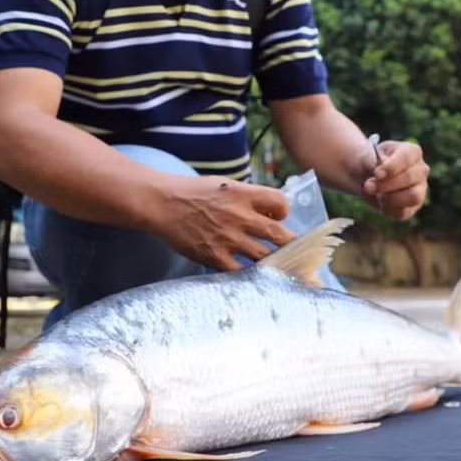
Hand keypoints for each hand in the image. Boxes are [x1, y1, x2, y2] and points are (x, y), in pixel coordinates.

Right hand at [152, 176, 297, 270]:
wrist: (162, 203)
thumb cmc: (192, 192)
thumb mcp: (224, 185)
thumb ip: (246, 198)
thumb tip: (268, 213)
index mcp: (243, 194)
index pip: (281, 204)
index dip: (283, 213)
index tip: (279, 219)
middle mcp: (239, 215)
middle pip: (279, 235)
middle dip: (291, 245)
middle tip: (298, 253)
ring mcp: (227, 238)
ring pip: (264, 256)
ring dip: (274, 263)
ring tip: (280, 268)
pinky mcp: (214, 256)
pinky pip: (240, 271)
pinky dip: (249, 274)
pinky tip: (252, 275)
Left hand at [362, 140, 427, 219]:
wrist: (368, 176)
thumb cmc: (371, 163)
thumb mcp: (367, 157)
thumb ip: (371, 162)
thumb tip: (379, 174)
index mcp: (412, 152)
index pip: (408, 157)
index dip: (392, 167)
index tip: (377, 174)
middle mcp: (421, 169)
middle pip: (409, 178)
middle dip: (385, 185)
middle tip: (368, 186)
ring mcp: (420, 188)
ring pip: (413, 197)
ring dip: (390, 198)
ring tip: (376, 194)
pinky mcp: (414, 206)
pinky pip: (404, 212)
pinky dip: (388, 209)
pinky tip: (380, 201)